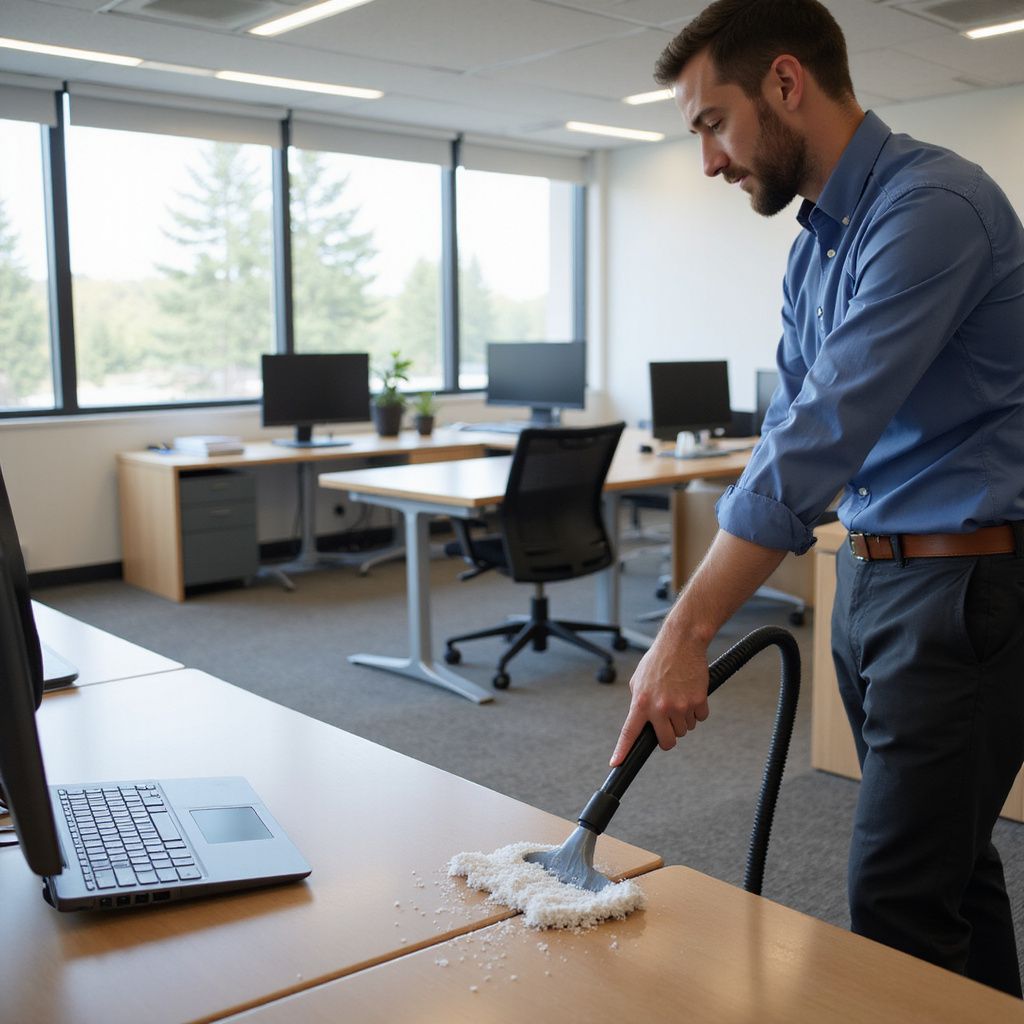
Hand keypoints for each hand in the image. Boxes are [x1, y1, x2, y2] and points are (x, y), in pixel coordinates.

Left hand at [610, 637, 709, 765]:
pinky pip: (700, 719)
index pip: (629, 732)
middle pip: (667, 741)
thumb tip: (640, 720)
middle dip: (669, 737)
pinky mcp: (697, 701)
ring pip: (685, 730)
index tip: (615, 764)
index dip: (622, 750)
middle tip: (669, 723)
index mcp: (641, 702)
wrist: (681, 642)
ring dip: (684, 719)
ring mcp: (680, 706)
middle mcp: (659, 707)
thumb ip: (638, 702)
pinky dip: (698, 711)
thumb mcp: (639, 680)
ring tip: (679, 697)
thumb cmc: (659, 659)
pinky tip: (692, 694)